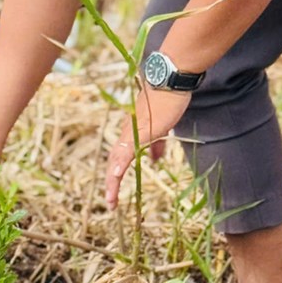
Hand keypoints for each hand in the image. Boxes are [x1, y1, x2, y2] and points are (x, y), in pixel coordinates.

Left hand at [104, 87, 189, 209]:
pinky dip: (122, 163)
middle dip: (111, 183)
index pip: (119, 156)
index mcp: (132, 132)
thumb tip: (155, 161)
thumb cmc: (168, 100)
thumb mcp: (162, 127)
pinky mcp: (143, 129)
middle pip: (114, 160)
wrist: (171, 80)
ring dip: (113, 180)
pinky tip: (117, 175)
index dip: (115, 174)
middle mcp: (128, 132)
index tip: (114, 192)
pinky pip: (129, 149)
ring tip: (111, 198)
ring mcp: (134, 130)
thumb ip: (157, 144)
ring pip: (118, 158)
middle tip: (110, 202)